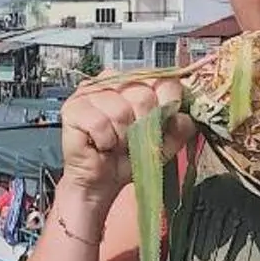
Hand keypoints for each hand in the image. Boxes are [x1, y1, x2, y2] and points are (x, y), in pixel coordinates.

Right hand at [57, 75, 191, 210]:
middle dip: (143, 127)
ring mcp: (91, 91)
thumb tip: (185, 116)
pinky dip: (105, 141)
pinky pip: (99, 123)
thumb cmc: (129, 157)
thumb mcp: (163, 143)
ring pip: (120, 111)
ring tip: (115, 143)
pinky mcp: (74, 108)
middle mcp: (114, 79)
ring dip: (122, 137)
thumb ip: (179, 128)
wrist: (102, 181)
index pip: (165, 80)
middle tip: (133, 140)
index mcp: (138, 81)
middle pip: (143, 95)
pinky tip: (101, 144)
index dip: (168, 107)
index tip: (161, 126)